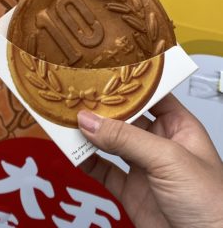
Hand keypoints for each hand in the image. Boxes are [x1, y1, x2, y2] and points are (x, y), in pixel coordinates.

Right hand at [78, 95, 222, 227]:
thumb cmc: (213, 204)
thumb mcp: (169, 159)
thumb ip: (127, 138)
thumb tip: (90, 121)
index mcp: (179, 127)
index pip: (150, 96)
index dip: (128, 85)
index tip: (102, 73)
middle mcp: (161, 144)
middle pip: (126, 118)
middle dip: (102, 108)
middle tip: (77, 95)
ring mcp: (145, 169)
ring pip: (111, 144)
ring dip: (91, 134)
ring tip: (68, 120)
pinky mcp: (132, 193)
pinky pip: (104, 172)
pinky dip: (87, 162)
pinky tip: (75, 153)